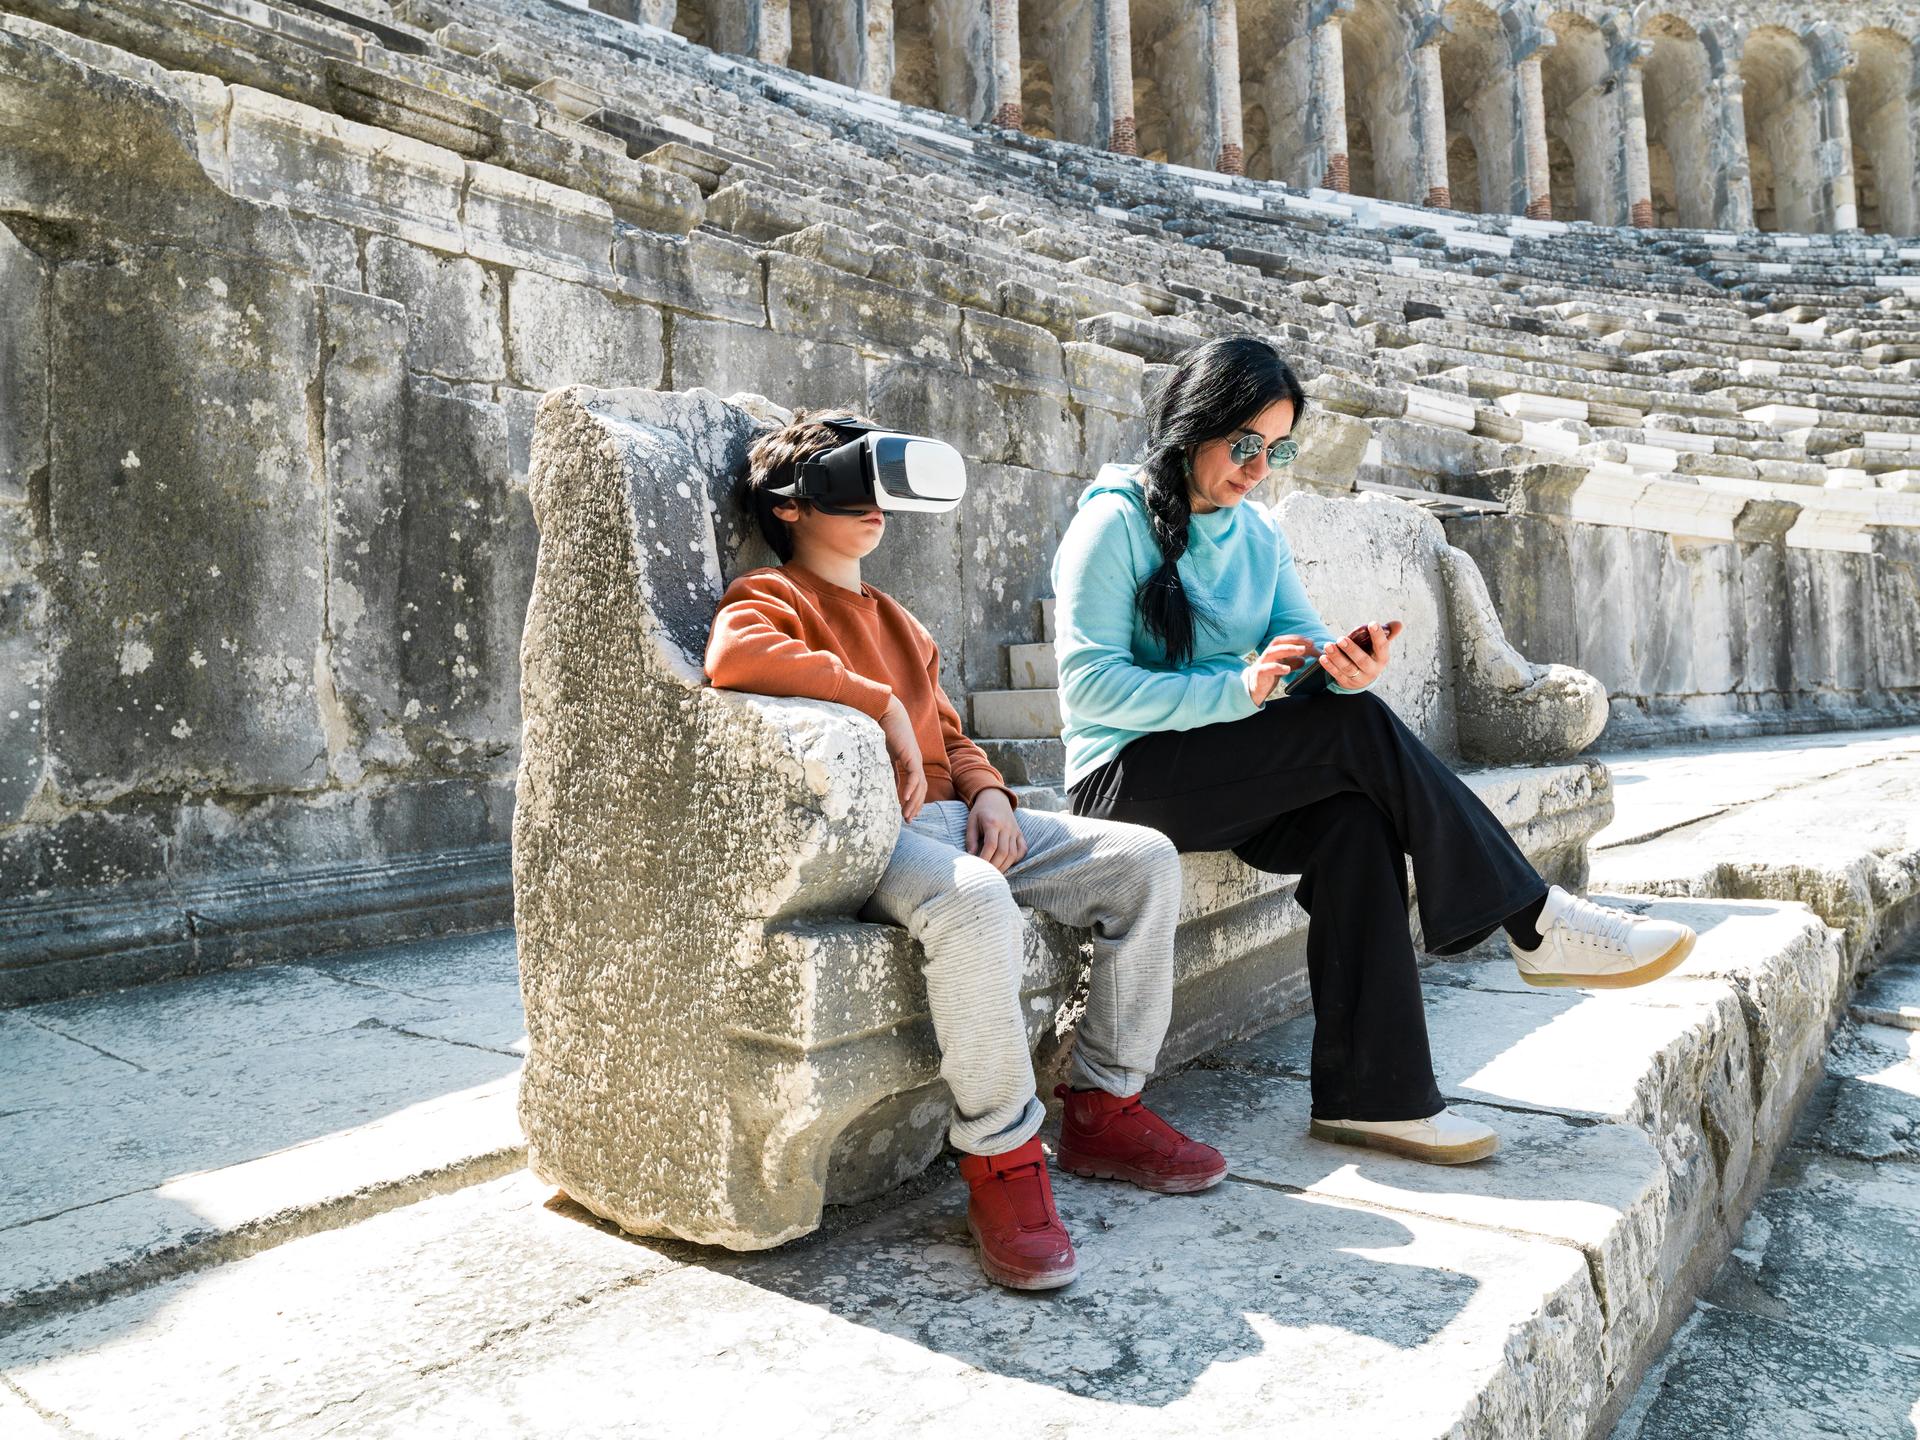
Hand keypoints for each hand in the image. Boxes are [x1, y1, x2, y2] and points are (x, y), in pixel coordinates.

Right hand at [878, 696, 926, 818]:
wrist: (883, 709)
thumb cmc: (880, 727)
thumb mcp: (882, 754)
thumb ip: (886, 768)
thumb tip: (883, 785)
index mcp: (908, 760)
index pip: (914, 784)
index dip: (910, 800)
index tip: (904, 814)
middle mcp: (914, 760)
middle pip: (920, 788)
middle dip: (915, 806)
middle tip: (908, 820)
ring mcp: (914, 758)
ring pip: (920, 785)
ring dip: (914, 802)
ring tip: (907, 815)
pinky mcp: (910, 754)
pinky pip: (913, 776)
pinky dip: (910, 788)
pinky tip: (903, 799)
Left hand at [965, 788, 1026, 872]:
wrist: (996, 798)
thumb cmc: (981, 812)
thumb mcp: (971, 822)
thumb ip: (970, 839)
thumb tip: (970, 856)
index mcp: (992, 823)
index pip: (991, 845)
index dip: (985, 859)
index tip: (978, 868)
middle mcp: (1006, 827)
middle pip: (1003, 852)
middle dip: (995, 866)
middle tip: (987, 875)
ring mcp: (1015, 831)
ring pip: (1013, 853)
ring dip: (1005, 866)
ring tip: (995, 873)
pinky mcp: (1020, 834)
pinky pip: (1022, 849)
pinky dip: (1017, 859)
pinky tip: (1007, 864)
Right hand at [1243, 634, 1320, 704]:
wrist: (1252, 691)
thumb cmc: (1267, 678)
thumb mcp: (1281, 669)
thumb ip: (1291, 663)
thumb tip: (1303, 660)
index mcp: (1272, 653)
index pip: (1283, 641)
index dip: (1297, 639)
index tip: (1311, 642)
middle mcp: (1266, 656)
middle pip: (1278, 642)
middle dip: (1294, 641)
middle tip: (1309, 644)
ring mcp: (1261, 664)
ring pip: (1272, 652)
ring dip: (1288, 649)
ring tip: (1301, 652)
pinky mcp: (1258, 675)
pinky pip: (1265, 669)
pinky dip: (1276, 667)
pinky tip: (1287, 669)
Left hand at [1321, 621, 1401, 690]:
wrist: (1363, 678)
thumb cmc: (1371, 656)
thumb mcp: (1379, 647)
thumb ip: (1387, 634)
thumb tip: (1399, 623)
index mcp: (1382, 658)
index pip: (1382, 647)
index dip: (1378, 636)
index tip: (1372, 623)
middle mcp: (1372, 669)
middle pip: (1362, 660)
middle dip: (1351, 650)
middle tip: (1341, 638)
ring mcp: (1359, 678)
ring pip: (1347, 668)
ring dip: (1337, 657)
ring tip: (1328, 645)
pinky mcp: (1346, 682)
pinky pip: (1337, 674)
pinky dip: (1329, 666)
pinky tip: (1323, 657)